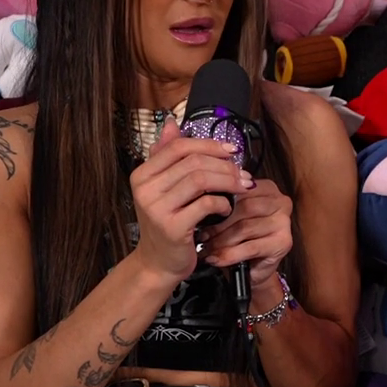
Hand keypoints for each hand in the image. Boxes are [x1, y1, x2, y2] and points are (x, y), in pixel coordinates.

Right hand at [126, 134, 251, 284]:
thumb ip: (167, 156)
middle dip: (224, 164)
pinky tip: (227, 208)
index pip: (178, 146)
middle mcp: (145, 189)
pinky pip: (206, 204)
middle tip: (243, 173)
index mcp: (142, 175)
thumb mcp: (164, 188)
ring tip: (242, 187)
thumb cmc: (167, 222)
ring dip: (228, 181)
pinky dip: (223, 203)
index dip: (208, 144)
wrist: (158, 263)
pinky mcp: (173, 227)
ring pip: (201, 180)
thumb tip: (171, 123)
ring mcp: (157, 209)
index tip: (231, 150)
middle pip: (193, 162)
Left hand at [199, 178, 294, 294]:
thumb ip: (224, 201)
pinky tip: (216, 259)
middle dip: (218, 223)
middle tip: (201, 235)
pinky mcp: (283, 243)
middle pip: (243, 208)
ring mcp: (284, 222)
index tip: (199, 212)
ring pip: (244, 228)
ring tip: (206, 248)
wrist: (253, 268)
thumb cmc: (241, 238)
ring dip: (221, 241)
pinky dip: (229, 255)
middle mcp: (281, 202)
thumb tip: (203, 198)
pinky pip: (250, 247)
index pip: (239, 190)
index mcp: (268, 188)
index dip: (217, 202)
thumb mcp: (232, 214)